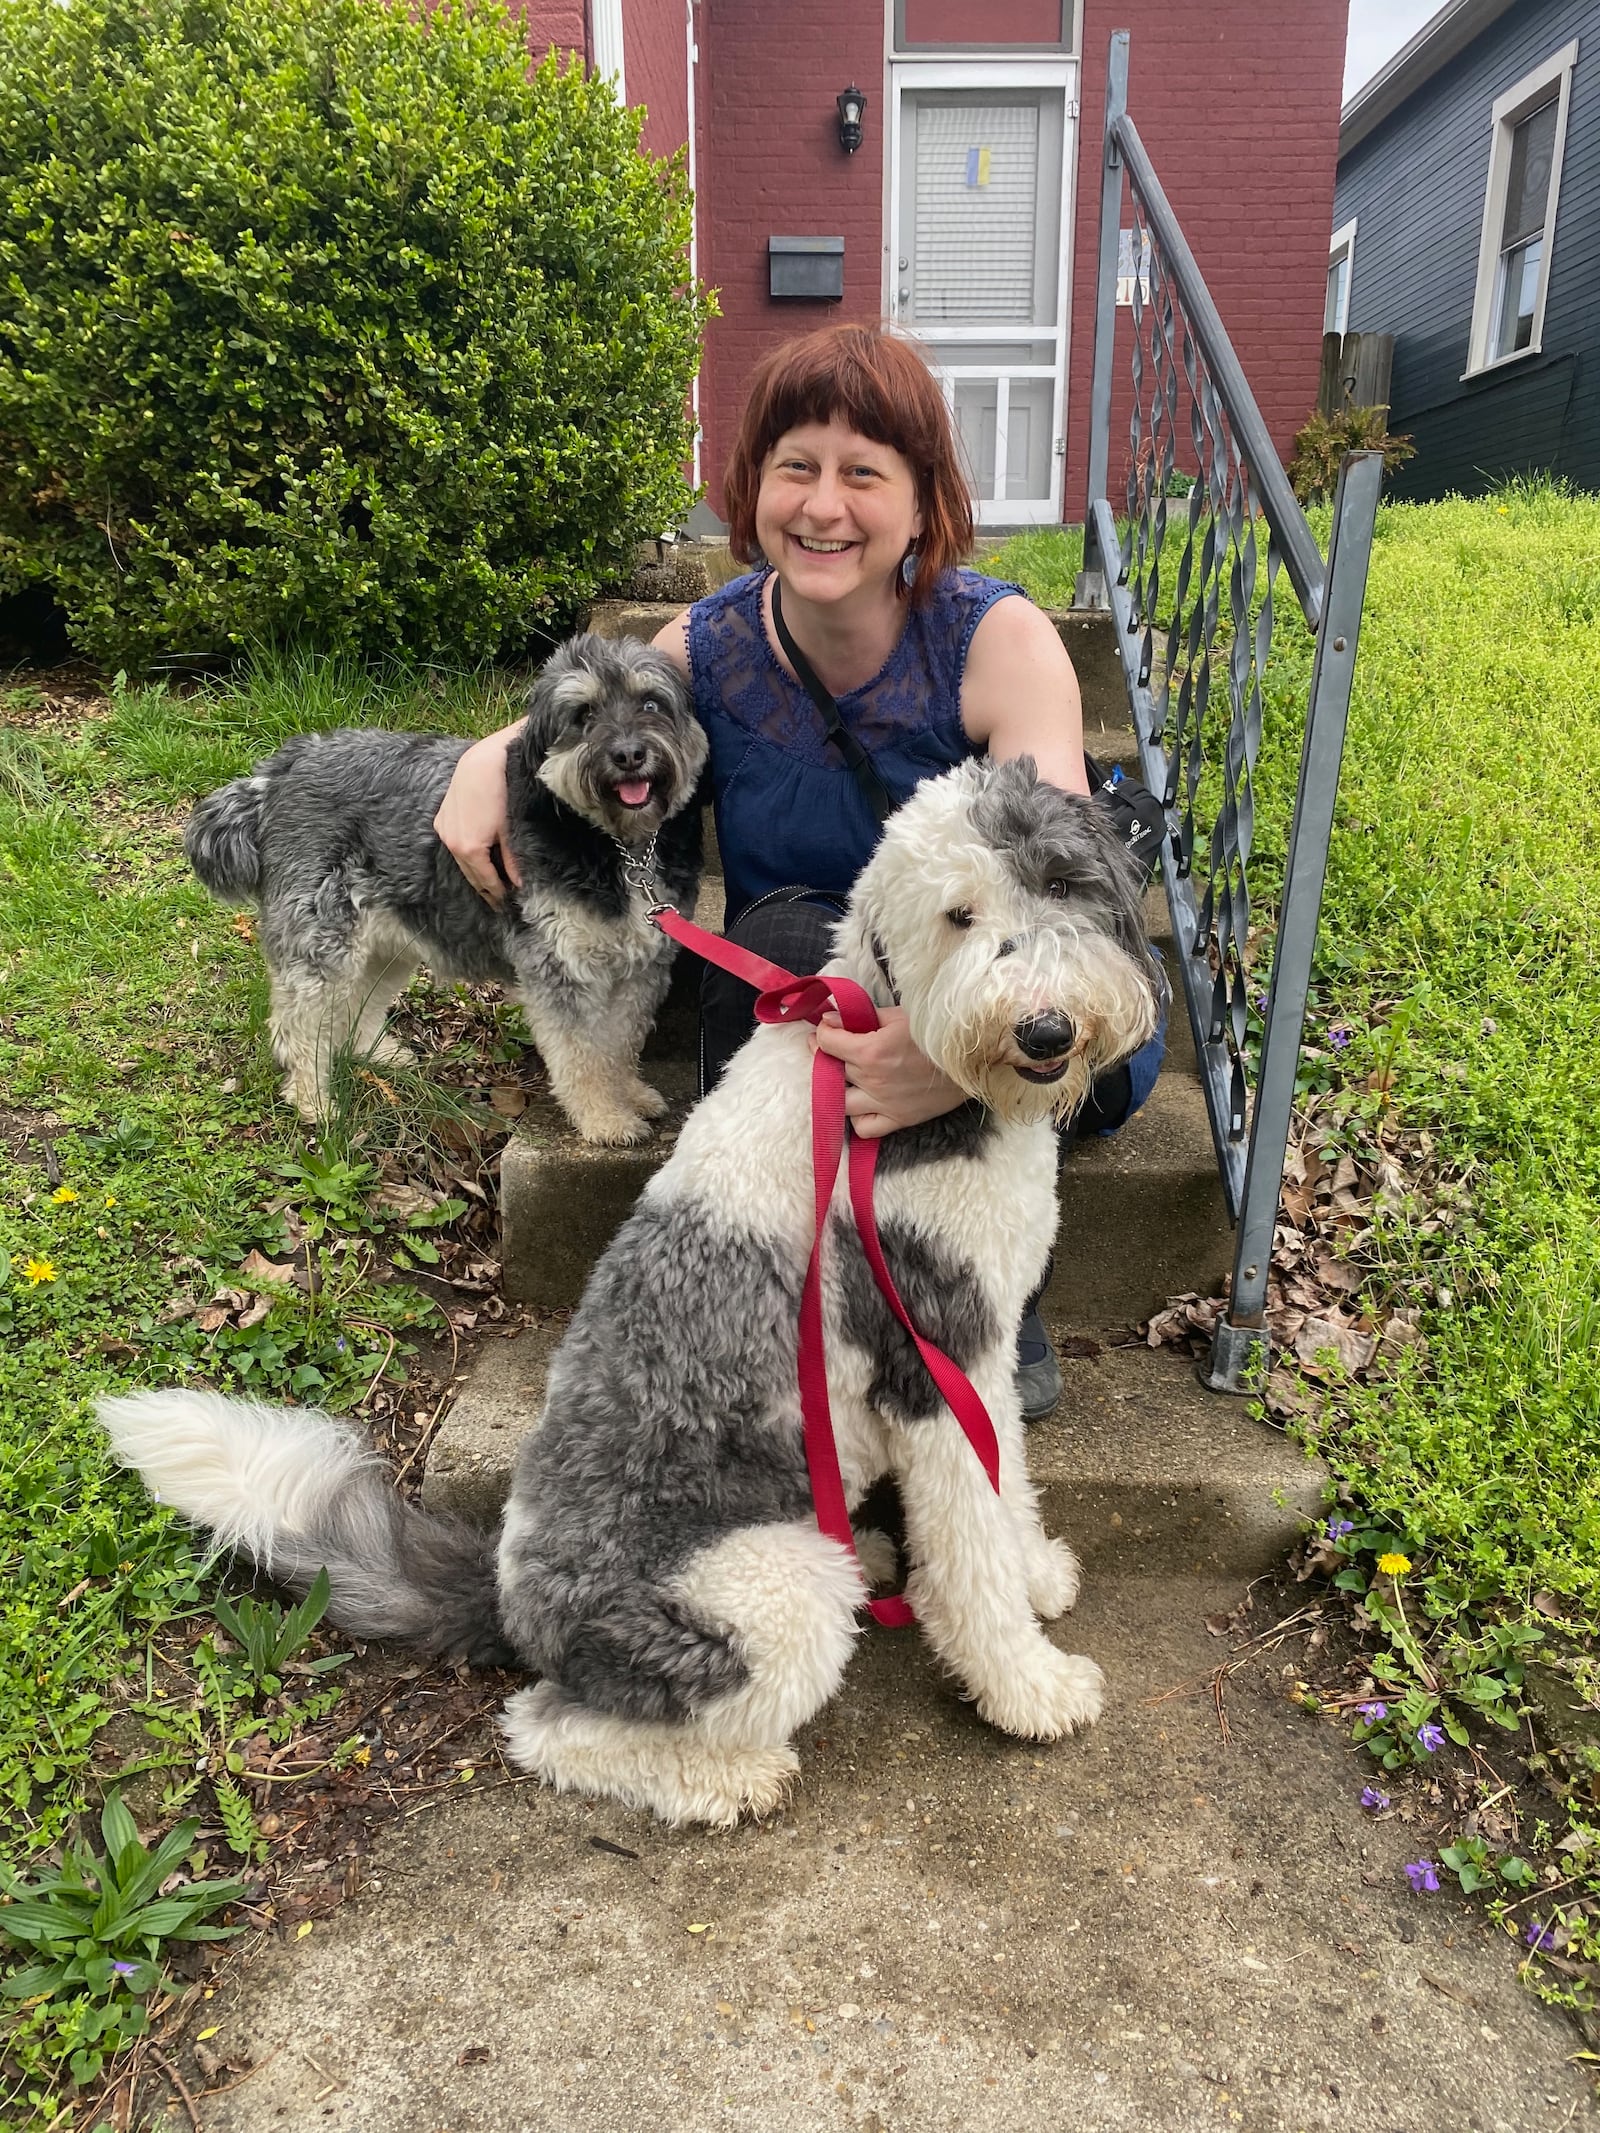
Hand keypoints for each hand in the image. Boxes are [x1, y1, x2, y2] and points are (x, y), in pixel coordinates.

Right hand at [433, 726, 521, 902]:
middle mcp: (451, 842)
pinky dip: (466, 855)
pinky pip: (453, 845)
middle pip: (471, 875)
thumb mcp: (510, 830)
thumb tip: (519, 883)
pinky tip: (476, 858)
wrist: (483, 763)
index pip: (485, 882)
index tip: (508, 905)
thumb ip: (512, 859)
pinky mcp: (441, 818)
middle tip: (500, 901)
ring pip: (461, 861)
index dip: (498, 895)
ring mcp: (444, 830)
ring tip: (490, 883)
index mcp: (469, 849)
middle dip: (486, 888)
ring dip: (475, 872)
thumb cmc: (500, 794)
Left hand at [812, 1005, 967, 1138]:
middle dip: (828, 1055)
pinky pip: (864, 1128)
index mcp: (871, 1051)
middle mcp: (873, 1081)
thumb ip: (864, 1017)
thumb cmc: (938, 1031)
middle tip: (835, 1047)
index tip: (826, 1028)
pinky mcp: (899, 1119)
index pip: (826, 1042)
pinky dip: (858, 1118)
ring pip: (840, 1104)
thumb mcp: (901, 1015)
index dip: (821, 1032)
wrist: (973, 1058)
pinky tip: (864, 1103)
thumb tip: (832, 1018)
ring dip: (838, 1089)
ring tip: (847, 1078)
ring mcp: (884, 1104)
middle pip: (831, 1069)